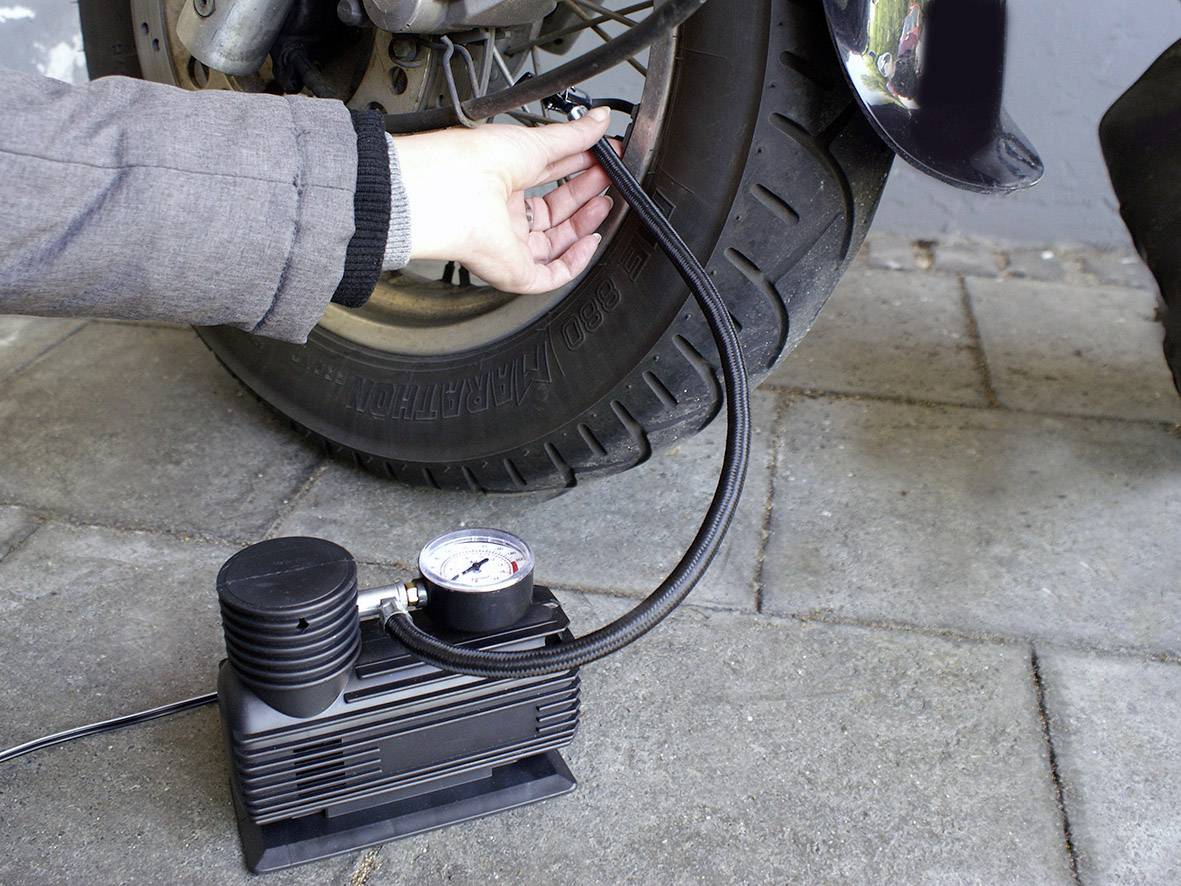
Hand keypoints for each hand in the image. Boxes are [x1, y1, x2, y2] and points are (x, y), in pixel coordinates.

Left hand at [392, 107, 615, 293]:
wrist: (455, 190)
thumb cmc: (476, 162)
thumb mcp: (535, 140)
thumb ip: (574, 135)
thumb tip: (600, 120)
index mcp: (502, 182)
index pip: (548, 179)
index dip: (578, 170)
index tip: (603, 159)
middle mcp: (503, 215)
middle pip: (555, 212)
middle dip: (585, 194)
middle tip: (609, 178)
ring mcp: (508, 244)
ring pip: (556, 244)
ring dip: (584, 224)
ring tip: (605, 202)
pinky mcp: (515, 271)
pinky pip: (552, 275)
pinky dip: (575, 262)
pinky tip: (589, 241)